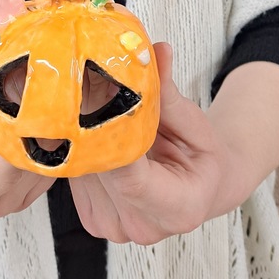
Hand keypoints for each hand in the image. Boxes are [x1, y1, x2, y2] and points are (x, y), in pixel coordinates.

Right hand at [0, 33, 54, 218]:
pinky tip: (45, 119)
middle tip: (48, 95)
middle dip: (37, 137)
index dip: (21, 143)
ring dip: (47, 141)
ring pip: (37, 180)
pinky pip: (45, 176)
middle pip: (18, 180)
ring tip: (44, 103)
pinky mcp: (16, 193)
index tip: (38, 106)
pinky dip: (50, 148)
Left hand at [69, 42, 227, 244]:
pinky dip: (80, 149)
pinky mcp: (94, 218)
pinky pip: (76, 178)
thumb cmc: (201, 158)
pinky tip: (89, 129)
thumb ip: (169, 93)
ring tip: (90, 104)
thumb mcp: (196, 124)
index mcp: (177, 208)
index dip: (110, 141)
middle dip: (91, 127)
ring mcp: (114, 227)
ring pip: (83, 174)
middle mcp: (143, 226)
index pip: (131, 179)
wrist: (200, 187)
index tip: (98, 101)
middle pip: (102, 173)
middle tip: (83, 84)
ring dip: (81, 136)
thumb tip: (157, 51)